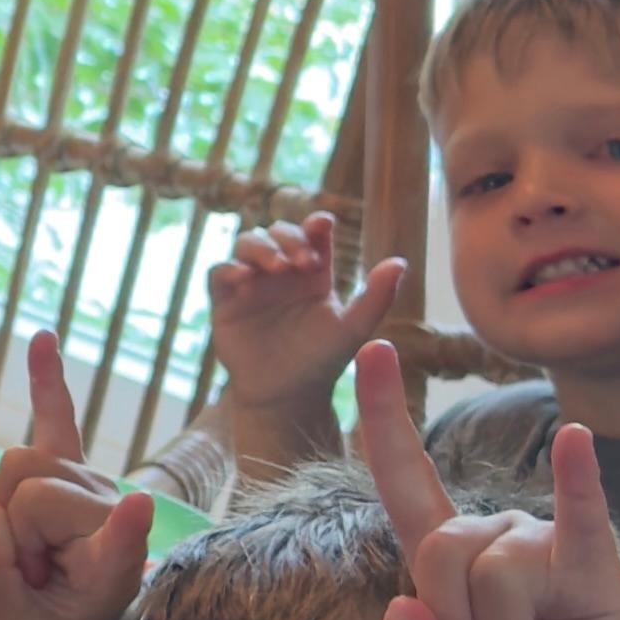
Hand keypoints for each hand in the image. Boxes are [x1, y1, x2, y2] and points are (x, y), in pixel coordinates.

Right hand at [0, 324, 155, 619]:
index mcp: (111, 566)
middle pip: (27, 486)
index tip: (137, 507)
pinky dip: (47, 379)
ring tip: (29, 553)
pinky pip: (56, 416)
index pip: (116, 539)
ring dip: (5, 510)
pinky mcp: (73, 467)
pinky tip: (43, 338)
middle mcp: (110, 509)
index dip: (120, 527)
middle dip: (6, 532)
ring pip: (17, 461)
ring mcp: (91, 482)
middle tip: (29, 574)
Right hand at [208, 204, 410, 422]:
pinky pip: (219, 272)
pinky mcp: (226, 300)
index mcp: (313, 272)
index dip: (315, 224)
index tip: (323, 225)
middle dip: (288, 237)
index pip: (313, 235)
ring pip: (246, 243)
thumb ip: (376, 296)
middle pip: (277, 232)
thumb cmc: (322, 360)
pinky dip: (228, 268)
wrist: (287, 395)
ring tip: (277, 266)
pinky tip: (244, 278)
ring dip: (260, 247)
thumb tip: (400, 262)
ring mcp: (252, 283)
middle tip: (304, 260)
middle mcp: (281, 271)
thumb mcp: (353, 328)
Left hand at [351, 344, 619, 619]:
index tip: (368, 348)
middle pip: (437, 550)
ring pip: (490, 573)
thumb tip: (401, 610)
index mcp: (447, 561)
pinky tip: (577, 442)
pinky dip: (576, 480)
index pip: (404, 478)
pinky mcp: (594, 565)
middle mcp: (493, 538)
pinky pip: (577, 515)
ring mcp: (545, 544)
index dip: (383, 417)